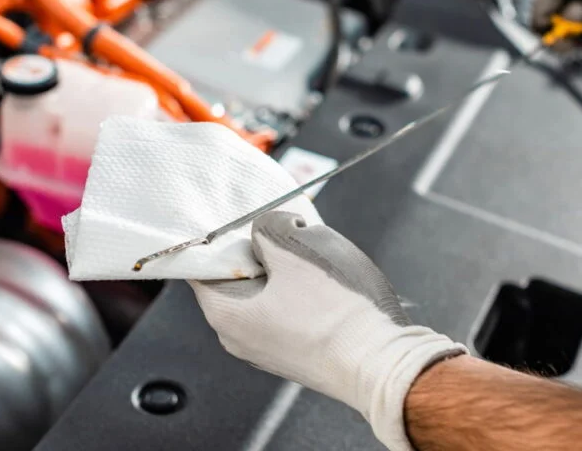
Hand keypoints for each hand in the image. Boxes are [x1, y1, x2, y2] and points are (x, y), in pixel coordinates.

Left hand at [189, 211, 464, 450]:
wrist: (380, 363)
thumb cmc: (337, 312)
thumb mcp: (295, 246)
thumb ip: (267, 226)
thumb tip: (265, 229)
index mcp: (224, 313)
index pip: (201, 264)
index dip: (221, 234)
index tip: (241, 218)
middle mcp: (237, 338)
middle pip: (238, 277)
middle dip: (261, 250)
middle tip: (287, 230)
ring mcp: (268, 350)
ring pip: (267, 294)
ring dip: (287, 271)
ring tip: (314, 259)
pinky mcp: (297, 355)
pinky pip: (289, 313)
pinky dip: (302, 295)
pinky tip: (327, 287)